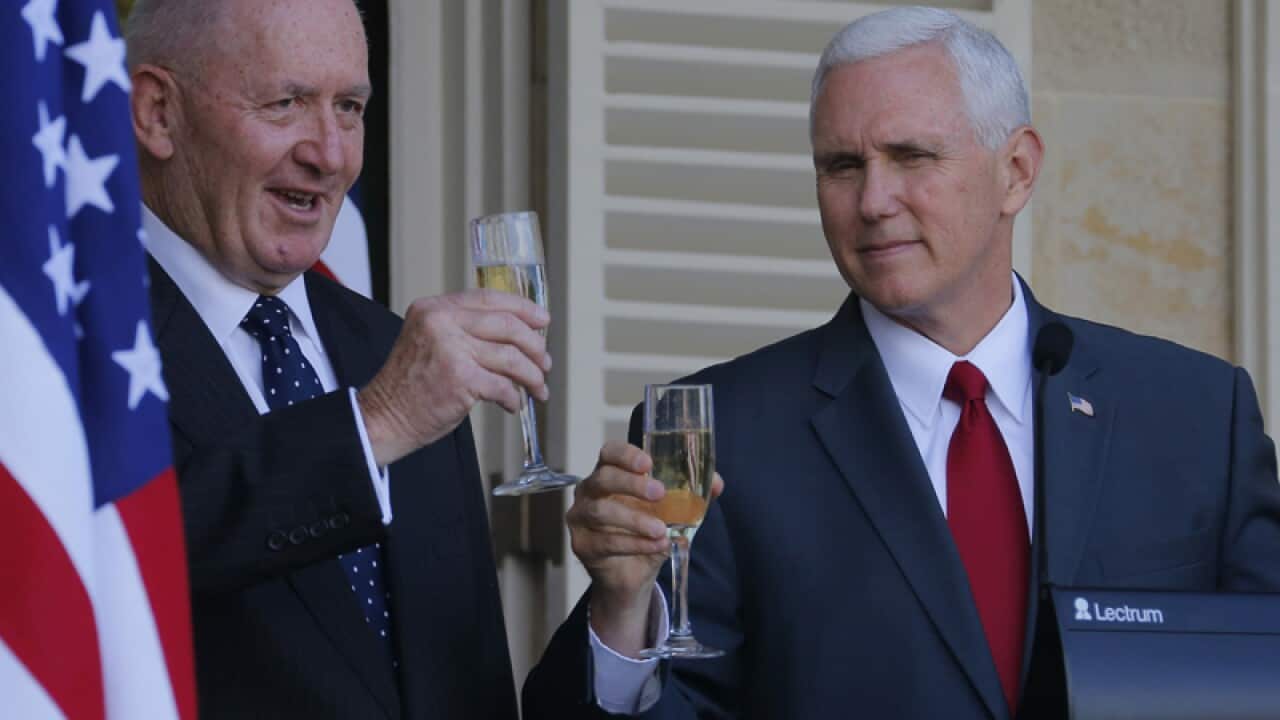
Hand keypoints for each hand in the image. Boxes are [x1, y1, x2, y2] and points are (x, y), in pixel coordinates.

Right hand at [358, 289, 550, 465]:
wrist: (384, 417)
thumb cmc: (410, 386)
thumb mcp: (430, 341)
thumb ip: (463, 329)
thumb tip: (516, 332)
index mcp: (434, 309)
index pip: (489, 298)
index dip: (523, 308)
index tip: (543, 320)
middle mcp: (441, 323)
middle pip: (507, 325)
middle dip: (534, 345)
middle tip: (544, 362)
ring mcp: (451, 350)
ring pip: (511, 356)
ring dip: (531, 375)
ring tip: (537, 387)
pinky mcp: (461, 379)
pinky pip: (503, 385)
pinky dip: (513, 397)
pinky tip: (512, 404)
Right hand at [569, 441, 723, 656]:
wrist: (632, 575)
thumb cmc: (647, 531)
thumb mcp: (671, 511)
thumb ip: (691, 495)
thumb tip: (716, 483)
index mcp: (610, 474)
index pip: (609, 453)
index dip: (626, 454)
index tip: (648, 464)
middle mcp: (590, 491)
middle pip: (602, 478)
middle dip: (632, 484)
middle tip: (660, 494)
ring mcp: (580, 517)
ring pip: (601, 512)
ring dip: (635, 520)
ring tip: (660, 530)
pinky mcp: (582, 544)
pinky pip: (605, 541)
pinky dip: (634, 544)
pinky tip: (655, 545)